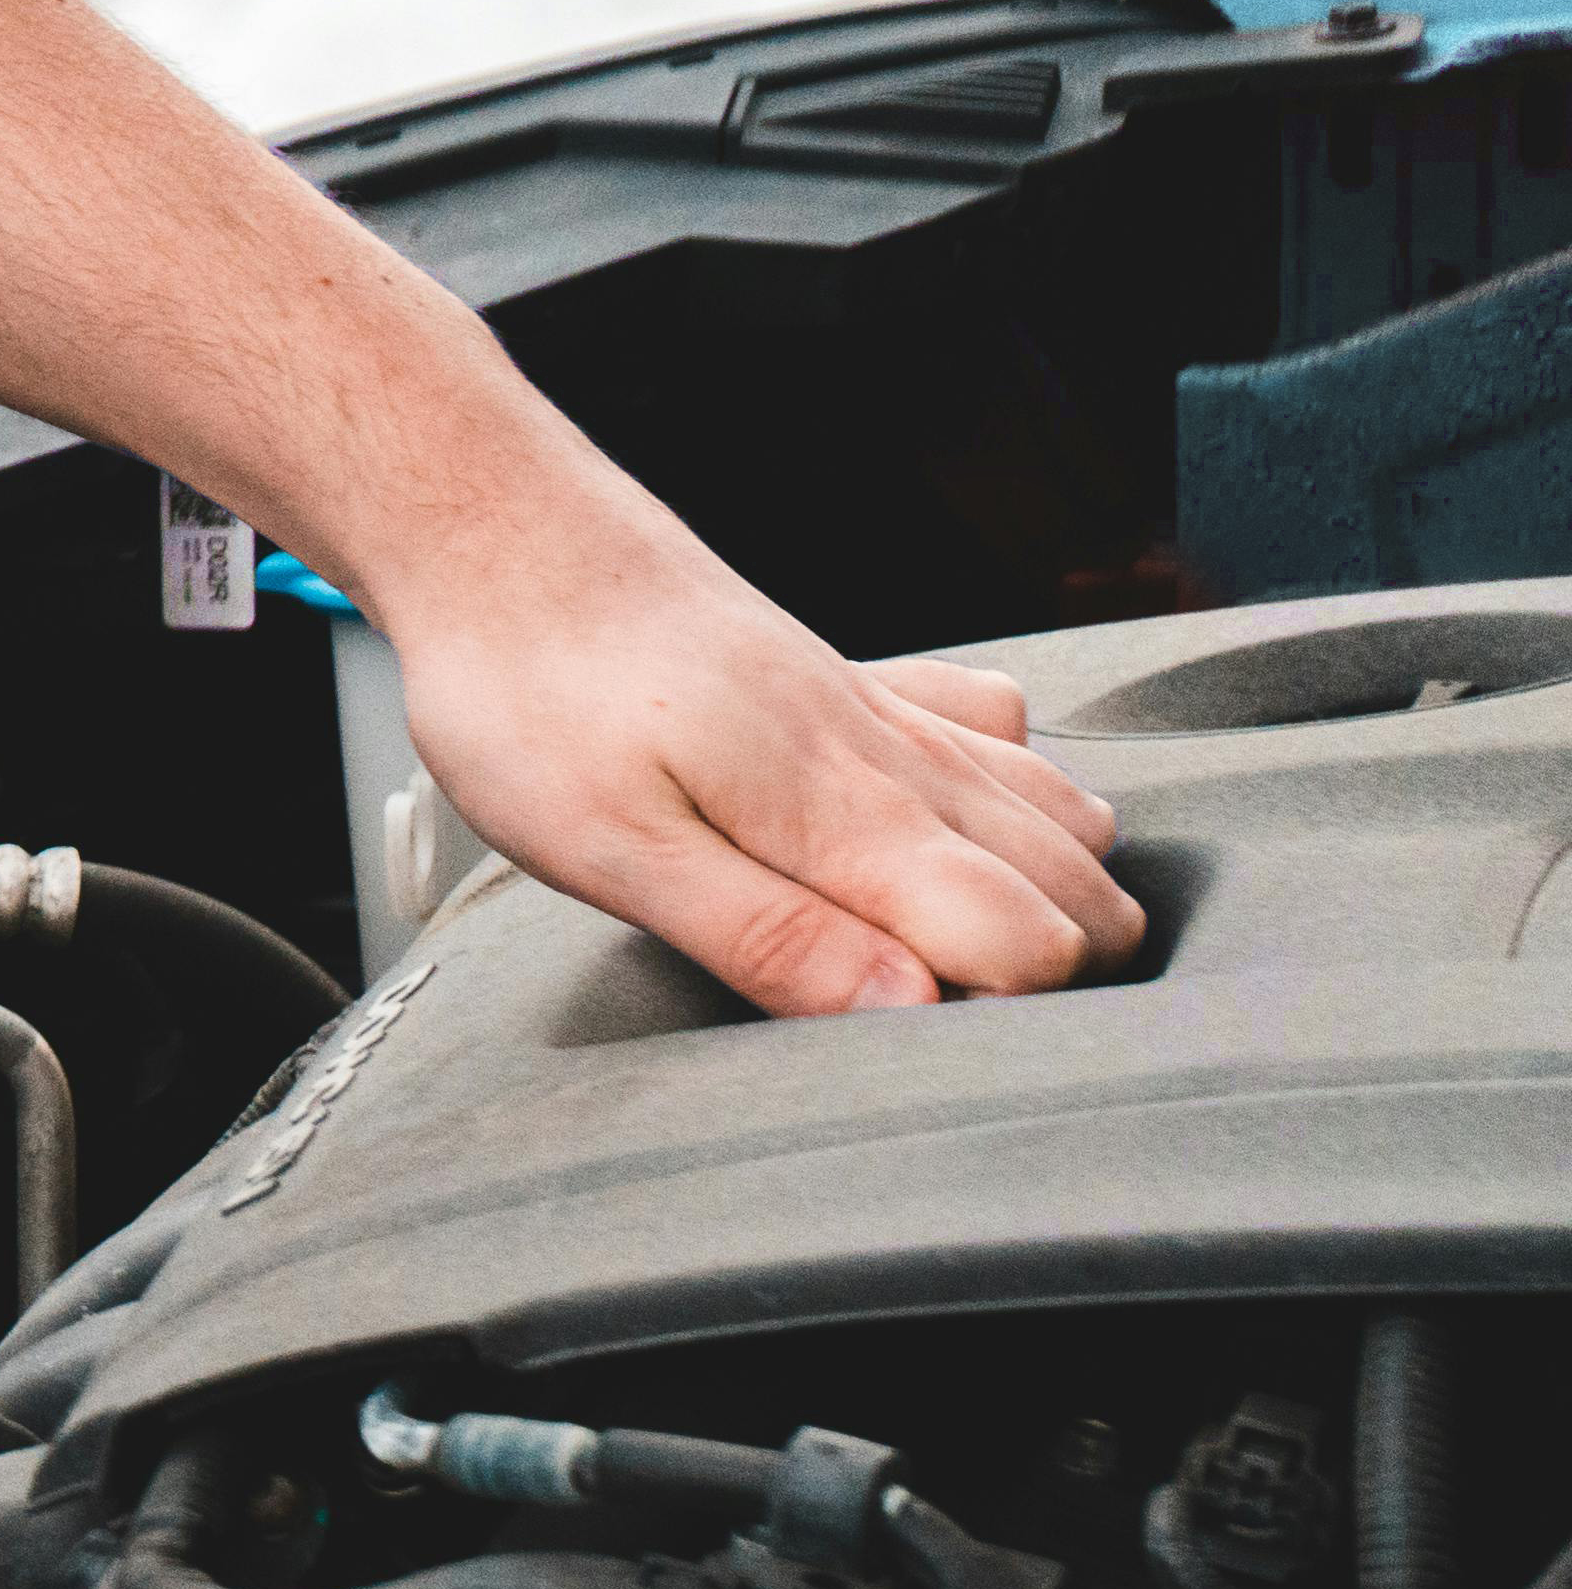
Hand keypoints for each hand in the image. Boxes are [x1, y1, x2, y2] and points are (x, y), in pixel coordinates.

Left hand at [352, 467, 1143, 1015]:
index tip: (918, 1047)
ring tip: (953, 951)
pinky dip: (1018, 794)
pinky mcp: (862, 686)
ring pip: (1063, 814)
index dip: (1001, 1019)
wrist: (506, 541)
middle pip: (1080, 891)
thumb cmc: (534, 695)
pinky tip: (953, 828)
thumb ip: (769, 936)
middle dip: (1053, 973)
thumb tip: (907, 1012)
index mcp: (850, 814)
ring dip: (1051, 893)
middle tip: (930, 1014)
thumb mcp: (615, 849)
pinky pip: (1004, 739)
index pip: (1033, 946)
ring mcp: (890, 716)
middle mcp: (900, 760)